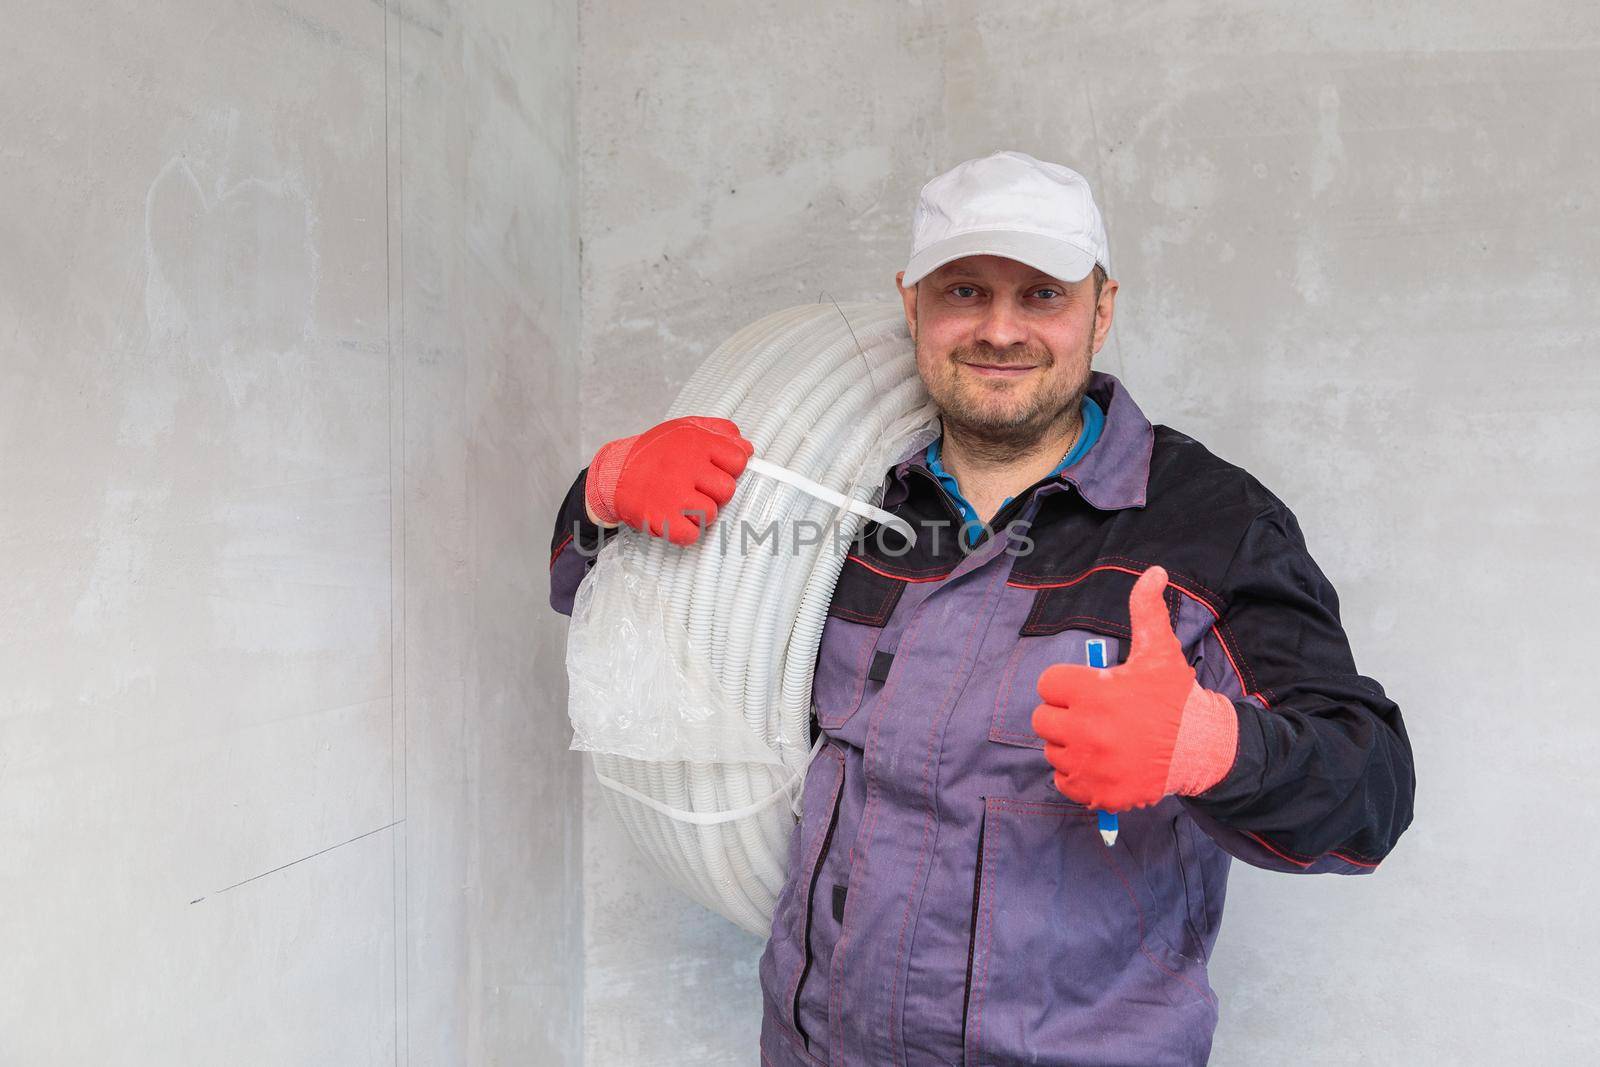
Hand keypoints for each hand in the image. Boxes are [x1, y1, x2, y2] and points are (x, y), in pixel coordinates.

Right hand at [584, 416, 753, 545]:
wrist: (614, 474)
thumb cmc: (654, 453)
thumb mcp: (684, 429)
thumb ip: (718, 432)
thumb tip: (747, 447)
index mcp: (696, 442)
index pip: (738, 460)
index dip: (729, 469)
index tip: (714, 471)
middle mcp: (687, 466)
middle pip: (727, 491)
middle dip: (714, 494)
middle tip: (696, 489)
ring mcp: (674, 494)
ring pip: (711, 514)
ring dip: (699, 513)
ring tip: (681, 503)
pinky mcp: (662, 518)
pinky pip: (692, 535)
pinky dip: (684, 532)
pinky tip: (674, 519)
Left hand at [1030, 565, 1238, 811]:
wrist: (1203, 748)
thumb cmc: (1175, 698)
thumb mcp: (1159, 651)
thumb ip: (1146, 611)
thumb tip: (1153, 572)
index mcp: (1092, 693)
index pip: (1049, 685)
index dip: (1068, 685)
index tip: (1090, 688)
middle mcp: (1085, 731)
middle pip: (1043, 720)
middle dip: (1065, 714)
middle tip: (1094, 714)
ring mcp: (1090, 765)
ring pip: (1053, 752)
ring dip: (1071, 745)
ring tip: (1102, 739)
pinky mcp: (1097, 792)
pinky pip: (1064, 783)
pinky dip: (1078, 776)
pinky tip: (1101, 763)